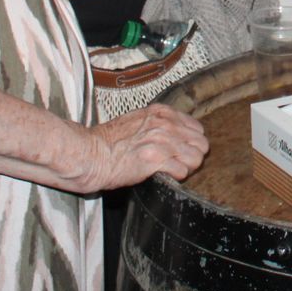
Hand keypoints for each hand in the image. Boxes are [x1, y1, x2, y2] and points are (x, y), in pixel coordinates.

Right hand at [84, 103, 208, 190]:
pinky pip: (182, 171)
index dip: (191, 143)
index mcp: (161, 113)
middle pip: (201, 144)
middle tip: (179, 164)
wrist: (90, 155)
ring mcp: (161, 141)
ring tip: (172, 171)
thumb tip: (177, 134)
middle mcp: (164, 124)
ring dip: (186, 168)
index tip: (182, 151)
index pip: (197, 129)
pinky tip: (163, 175)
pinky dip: (175, 177)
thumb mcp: (138, 120)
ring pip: (196, 158)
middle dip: (193, 156)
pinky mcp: (155, 160)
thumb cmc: (108, 141)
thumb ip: (160, 124)